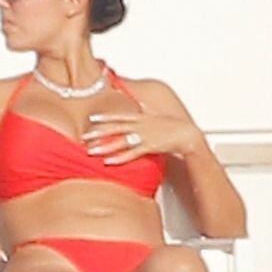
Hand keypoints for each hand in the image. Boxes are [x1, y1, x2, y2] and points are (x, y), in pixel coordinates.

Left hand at [82, 112, 202, 164]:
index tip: (91, 118)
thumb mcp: (155, 117)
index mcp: (141, 117)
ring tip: (91, 151)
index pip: (120, 116)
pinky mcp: (150, 147)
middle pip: (115, 128)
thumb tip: (136, 109)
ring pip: (120, 141)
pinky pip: (132, 153)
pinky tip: (108, 162)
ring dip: (104, 146)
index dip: (105, 117)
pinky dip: (119, 158)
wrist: (187, 135)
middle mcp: (140, 125)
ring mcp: (144, 136)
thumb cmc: (171, 127)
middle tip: (84, 136)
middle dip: (98, 132)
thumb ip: (142, 115)